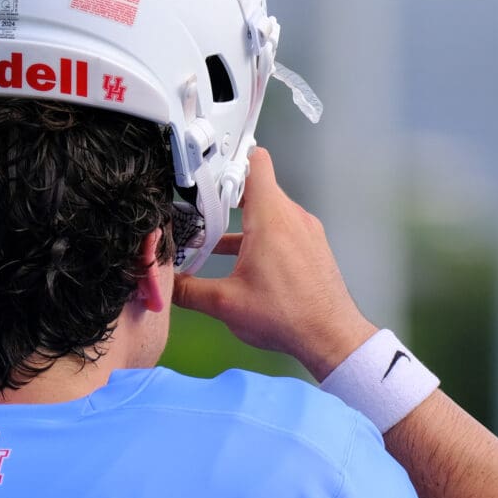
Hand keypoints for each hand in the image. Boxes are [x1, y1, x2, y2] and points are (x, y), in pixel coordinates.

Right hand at [173, 147, 376, 379]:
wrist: (331, 337)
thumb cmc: (286, 316)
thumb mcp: (225, 303)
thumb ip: (188, 290)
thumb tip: (165, 283)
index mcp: (271, 218)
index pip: (256, 162)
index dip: (229, 160)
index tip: (207, 172)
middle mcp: (292, 216)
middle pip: (257, 186)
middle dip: (227, 196)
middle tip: (201, 208)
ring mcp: (306, 231)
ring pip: (269, 210)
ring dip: (243, 220)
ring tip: (214, 238)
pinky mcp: (312, 247)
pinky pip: (283, 227)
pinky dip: (262, 234)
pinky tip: (243, 261)